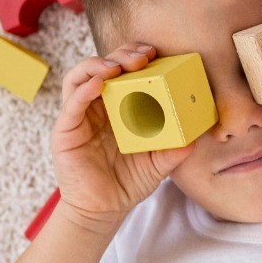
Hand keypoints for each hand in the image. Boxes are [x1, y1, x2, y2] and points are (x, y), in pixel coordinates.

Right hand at [52, 43, 197, 233]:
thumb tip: (196, 138)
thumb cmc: (128, 181)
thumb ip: (175, 150)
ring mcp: (79, 115)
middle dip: (122, 54)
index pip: (123, 71)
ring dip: (99, 64)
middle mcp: (97, 105)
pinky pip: (71, 103)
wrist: (103, 209)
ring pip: (81, 76)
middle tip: (143, 56)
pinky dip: (84, 89)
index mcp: (119, 106)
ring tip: (118, 66)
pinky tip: (100, 83)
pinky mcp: (65, 130)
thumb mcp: (159, 163)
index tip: (155, 53)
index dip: (135, 56)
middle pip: (103, 67)